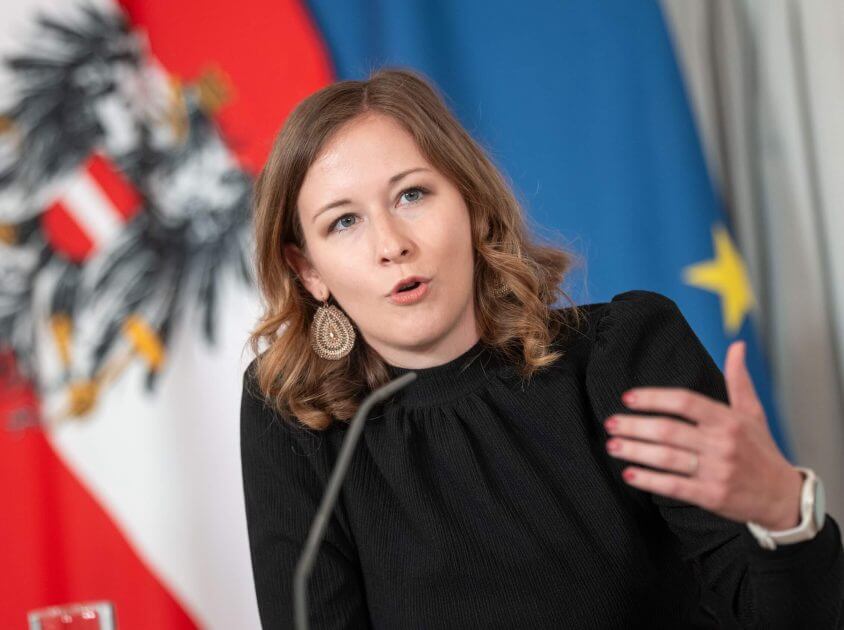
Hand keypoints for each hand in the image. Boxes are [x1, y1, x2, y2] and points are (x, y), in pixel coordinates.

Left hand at [603, 340, 803, 529]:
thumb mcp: (753, 413)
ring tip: (612, 445)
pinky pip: (673, 486)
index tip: (628, 398)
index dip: (654, 397)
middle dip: (634, 426)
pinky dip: (649, 480)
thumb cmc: (761, 451)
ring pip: (667, 458)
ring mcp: (717, 471)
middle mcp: (722, 443)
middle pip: (668, 430)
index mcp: (728, 420)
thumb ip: (738, 380)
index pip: (685, 401)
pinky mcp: (712, 496)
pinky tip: (629, 474)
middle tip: (610, 423)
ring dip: (635, 450)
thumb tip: (737, 346)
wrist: (784, 496)